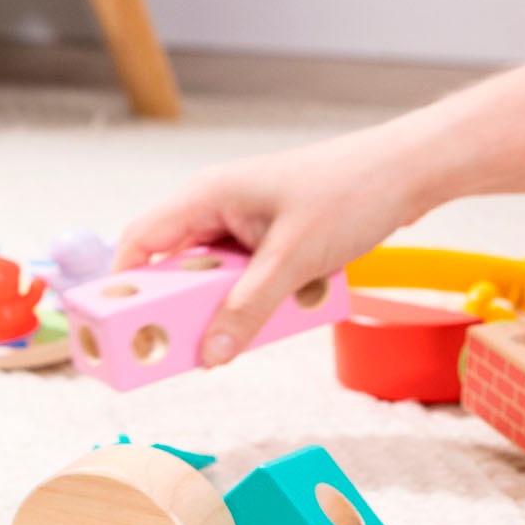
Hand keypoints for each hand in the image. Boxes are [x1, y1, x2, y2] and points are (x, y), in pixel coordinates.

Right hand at [112, 123, 424, 365]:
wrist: (407, 170)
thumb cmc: (350, 193)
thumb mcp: (294, 261)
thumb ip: (248, 309)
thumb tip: (210, 354)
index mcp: (206, 196)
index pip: (141, 241)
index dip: (121, 284)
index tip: (117, 328)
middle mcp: (216, 206)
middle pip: (175, 264)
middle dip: (177, 307)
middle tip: (178, 347)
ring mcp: (244, 220)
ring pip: (214, 274)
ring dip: (226, 305)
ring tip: (243, 333)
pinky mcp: (270, 234)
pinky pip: (245, 275)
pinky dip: (256, 298)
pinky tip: (283, 312)